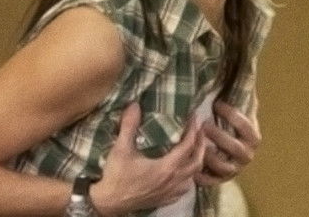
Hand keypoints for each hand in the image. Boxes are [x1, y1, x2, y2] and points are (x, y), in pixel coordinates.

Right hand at [90, 102, 206, 215]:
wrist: (107, 203)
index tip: (194, 117)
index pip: (189, 145)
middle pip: (197, 161)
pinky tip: (182, 174)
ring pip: (193, 178)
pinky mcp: (164, 200)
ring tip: (193, 151)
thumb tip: (134, 105)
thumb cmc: (115, 176)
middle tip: (199, 132)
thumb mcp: (120, 149)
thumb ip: (129, 126)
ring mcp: (170, 192)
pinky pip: (183, 190)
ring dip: (196, 163)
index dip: (193, 129)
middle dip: (201, 145)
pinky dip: (187, 179)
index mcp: (167, 167)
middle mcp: (173, 180)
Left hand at [196, 101, 261, 185]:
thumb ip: (240, 96)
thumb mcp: (238, 111)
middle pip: (236, 148)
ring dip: (210, 156)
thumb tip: (242, 72)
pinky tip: (192, 166)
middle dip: (220, 136)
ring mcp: (234, 169)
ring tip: (197, 144)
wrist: (230, 152)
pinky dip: (202, 176)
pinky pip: (211, 181)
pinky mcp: (220, 180)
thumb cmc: (231, 126)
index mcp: (253, 137)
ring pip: (224, 166)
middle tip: (204, 125)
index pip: (247, 126)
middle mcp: (247, 154)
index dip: (233, 115)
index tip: (217, 104)